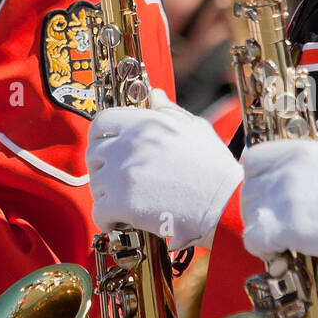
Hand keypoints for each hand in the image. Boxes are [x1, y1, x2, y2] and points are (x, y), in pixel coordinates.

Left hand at [87, 91, 241, 248]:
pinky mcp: (122, 203)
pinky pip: (99, 211)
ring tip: (128, 204)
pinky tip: (121, 222)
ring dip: (109, 196)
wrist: (224, 204)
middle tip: (118, 182)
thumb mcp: (196, 129)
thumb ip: (170, 112)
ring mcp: (123, 174)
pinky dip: (108, 220)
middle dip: (103, 169)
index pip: (102, 122)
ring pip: (96, 185)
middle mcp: (130, 144)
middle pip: (94, 154)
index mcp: (146, 123)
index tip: (106, 150)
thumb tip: (155, 96)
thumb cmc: (215, 169)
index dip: (100, 137)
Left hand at [240, 130, 317, 266]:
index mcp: (299, 151)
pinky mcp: (280, 229)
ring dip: (262, 229)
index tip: (269, 191)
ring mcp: (279, 200)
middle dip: (259, 208)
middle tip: (278, 221)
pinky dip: (263, 250)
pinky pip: (253, 240)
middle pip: (248, 190)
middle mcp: (284, 172)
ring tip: (283, 239)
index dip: (258, 177)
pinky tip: (281, 253)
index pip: (253, 159)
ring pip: (249, 216)